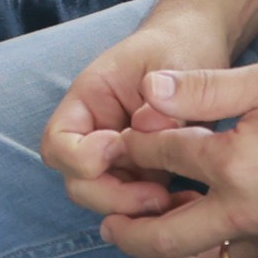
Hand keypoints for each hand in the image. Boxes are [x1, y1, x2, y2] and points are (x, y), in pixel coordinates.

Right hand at [40, 1, 235, 224]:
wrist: (200, 45)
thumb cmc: (180, 45)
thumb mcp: (176, 63)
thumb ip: (164, 102)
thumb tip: (149, 128)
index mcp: (89, 101)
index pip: (58, 143)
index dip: (81, 157)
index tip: (119, 145)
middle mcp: (96, 133)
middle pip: (79, 183)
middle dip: (113, 196)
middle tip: (157, 193)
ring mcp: (119, 157)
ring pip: (107, 201)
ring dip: (136, 209)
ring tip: (176, 200)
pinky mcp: (144, 172)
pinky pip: (138, 205)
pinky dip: (157, 213)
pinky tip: (187, 203)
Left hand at [66, 48, 257, 257]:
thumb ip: (204, 88)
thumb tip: (149, 89)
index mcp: (235, 166)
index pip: (162, 160)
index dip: (134, 147)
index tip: (120, 142)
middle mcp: (246, 213)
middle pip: (165, 238)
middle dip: (129, 229)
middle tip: (108, 223)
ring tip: (140, 247)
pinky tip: (193, 257)